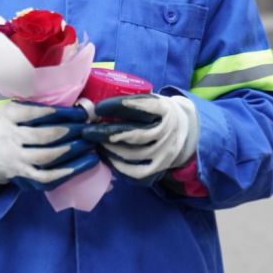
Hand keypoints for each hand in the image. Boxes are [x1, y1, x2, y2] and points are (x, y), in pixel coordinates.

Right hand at [0, 101, 98, 190]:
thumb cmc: (10, 125)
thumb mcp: (13, 109)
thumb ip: (34, 107)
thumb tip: (72, 105)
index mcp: (8, 116)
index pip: (35, 113)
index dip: (61, 113)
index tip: (81, 113)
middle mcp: (10, 137)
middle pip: (43, 135)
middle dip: (70, 131)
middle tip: (88, 128)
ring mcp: (16, 159)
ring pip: (46, 157)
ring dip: (72, 151)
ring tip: (89, 144)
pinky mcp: (24, 177)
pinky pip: (47, 177)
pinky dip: (67, 171)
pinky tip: (84, 164)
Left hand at [82, 94, 197, 182]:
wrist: (184, 132)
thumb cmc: (156, 113)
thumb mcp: (151, 100)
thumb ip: (132, 100)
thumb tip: (95, 100)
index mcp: (165, 110)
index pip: (145, 106)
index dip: (120, 106)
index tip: (99, 107)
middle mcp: (167, 132)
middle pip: (135, 134)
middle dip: (107, 133)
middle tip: (87, 131)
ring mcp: (164, 152)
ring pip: (133, 154)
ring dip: (109, 149)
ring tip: (94, 144)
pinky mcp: (159, 167)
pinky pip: (136, 172)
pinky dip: (118, 166)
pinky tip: (106, 157)